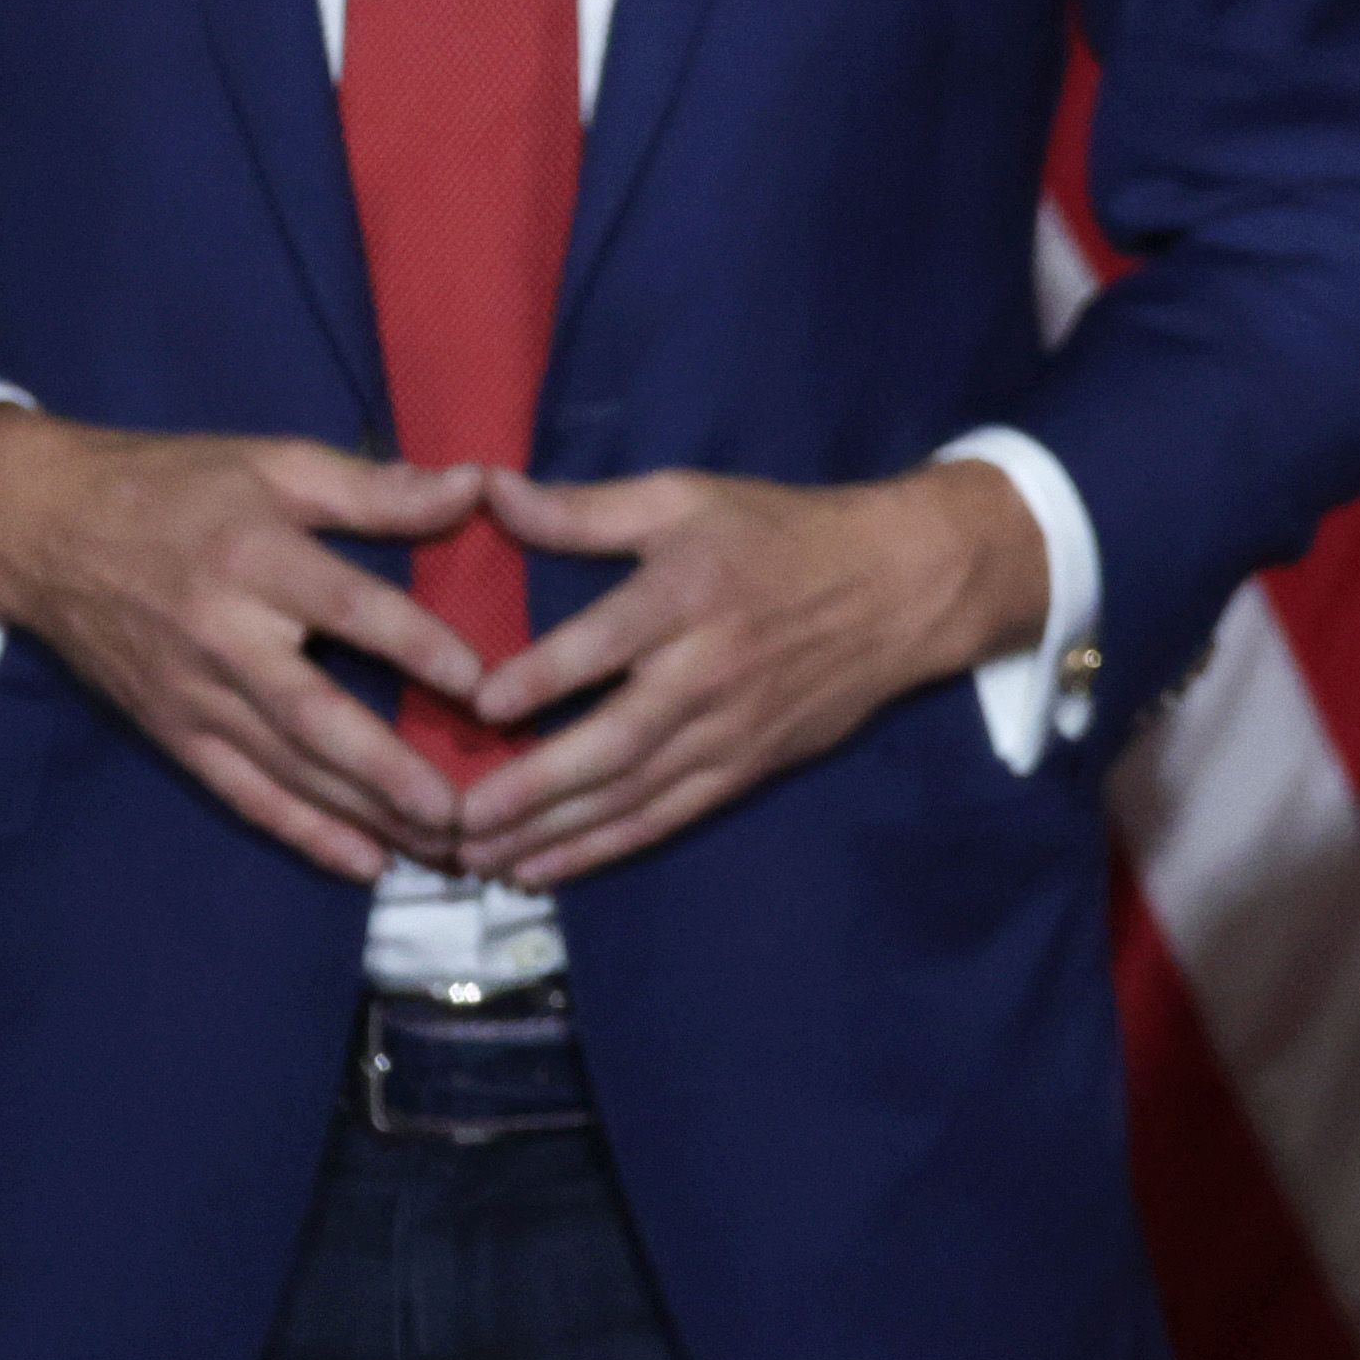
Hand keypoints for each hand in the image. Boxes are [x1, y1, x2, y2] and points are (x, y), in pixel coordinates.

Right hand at [0, 406, 490, 881]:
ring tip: (441, 846)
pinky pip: (241, 792)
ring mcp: (193, 695)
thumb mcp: (274, 463)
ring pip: (285, 767)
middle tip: (462, 811)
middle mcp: (223, 638)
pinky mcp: (172, 732)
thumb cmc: (173, 487)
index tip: (479, 680)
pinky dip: (302, 832)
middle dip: (388, 770)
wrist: (40, 531)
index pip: (346, 608)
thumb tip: (477, 486)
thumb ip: (376, 488)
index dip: (413, 643)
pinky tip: (364, 862)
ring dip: (363, 813)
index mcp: (254, 560)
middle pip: (312, 714)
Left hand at [448, 461, 1047, 887]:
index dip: (544, 675)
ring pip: (633, 793)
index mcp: (690, 594)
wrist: (903, 586)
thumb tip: (485, 491)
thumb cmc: (781, 534)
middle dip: (533, 787)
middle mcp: (708, 670)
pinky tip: (543, 868)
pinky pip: (667, 817)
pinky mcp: (746, 767)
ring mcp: (730, 729)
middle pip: (615, 740)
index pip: (608, 641)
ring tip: (477, 858)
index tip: (479, 704)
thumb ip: (585, 508)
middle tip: (456, 820)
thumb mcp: (687, 498)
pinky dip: (603, 848)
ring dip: (552, 831)